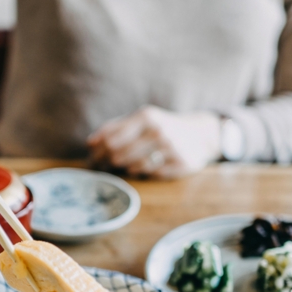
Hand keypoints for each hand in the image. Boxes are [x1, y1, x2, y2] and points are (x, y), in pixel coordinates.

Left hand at [87, 105, 221, 178]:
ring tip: (125, 165)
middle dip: (107, 162)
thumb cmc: (162, 128)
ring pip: (133, 167)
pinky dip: (144, 172)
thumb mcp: (143, 119)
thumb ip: (117, 128)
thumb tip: (91, 142)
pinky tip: (146, 167)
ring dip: (125, 168)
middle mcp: (158, 131)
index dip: (97, 151)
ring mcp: (170, 149)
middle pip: (118, 155)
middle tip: (102, 167)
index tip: (91, 159)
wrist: (200, 134)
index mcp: (146, 117)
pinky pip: (150, 174)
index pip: (110, 139)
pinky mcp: (178, 165)